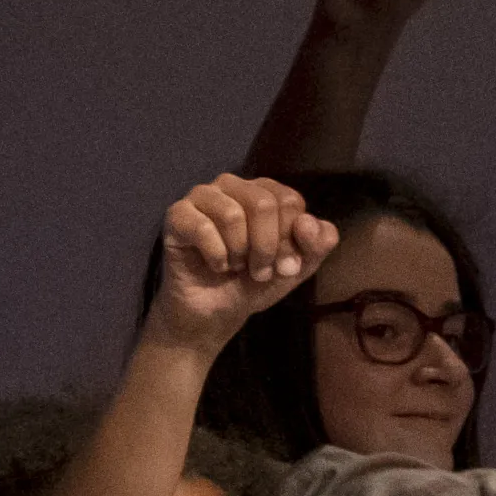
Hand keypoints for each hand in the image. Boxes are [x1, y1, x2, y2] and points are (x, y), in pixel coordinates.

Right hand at [142, 176, 338, 351]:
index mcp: (265, 191)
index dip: (292, 240)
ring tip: (237, 267)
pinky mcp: (177, 215)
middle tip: (261, 271)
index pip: (290, 200)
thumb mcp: (299, 266)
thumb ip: (319, 244)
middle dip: (268, 247)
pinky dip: (217, 256)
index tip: (285, 266)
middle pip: (263, 203)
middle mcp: (233, 185)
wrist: (217, 310)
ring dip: (241, 253)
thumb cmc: (257, 280)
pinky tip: (216, 266)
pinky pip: (203, 228)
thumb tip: (308, 222)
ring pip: (232, 214)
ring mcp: (202, 196)